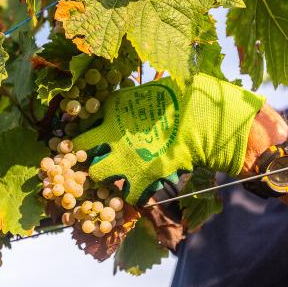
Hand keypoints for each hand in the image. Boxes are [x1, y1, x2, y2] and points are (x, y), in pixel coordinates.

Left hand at [72, 73, 265, 204]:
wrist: (206, 121)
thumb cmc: (184, 98)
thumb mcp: (151, 92)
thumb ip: (132, 103)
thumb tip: (127, 105)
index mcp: (112, 109)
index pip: (84, 122)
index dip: (85, 132)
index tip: (90, 137)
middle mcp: (111, 135)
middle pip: (81, 151)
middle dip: (87, 155)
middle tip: (98, 158)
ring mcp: (124, 159)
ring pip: (99, 175)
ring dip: (108, 175)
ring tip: (120, 174)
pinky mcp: (142, 178)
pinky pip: (129, 195)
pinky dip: (136, 194)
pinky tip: (142, 188)